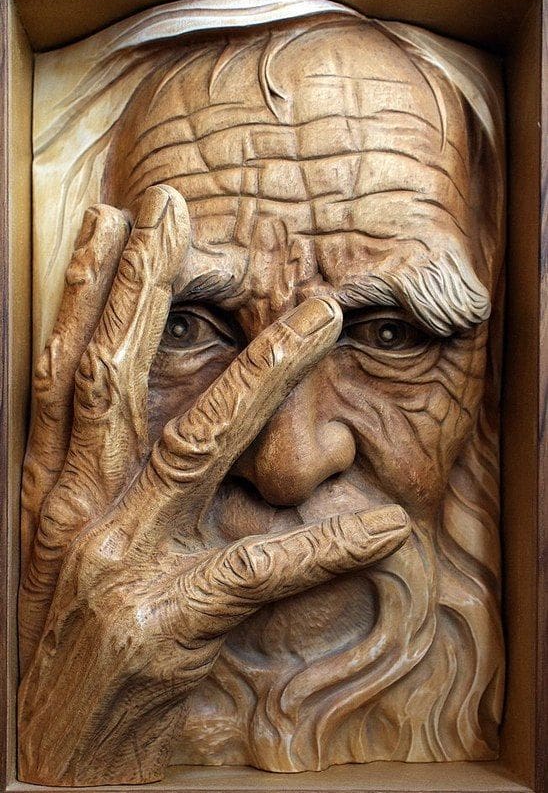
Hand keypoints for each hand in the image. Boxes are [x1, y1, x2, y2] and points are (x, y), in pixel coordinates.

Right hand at [18, 185, 410, 785]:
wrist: (45, 755)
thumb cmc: (64, 647)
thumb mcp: (62, 554)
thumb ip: (96, 485)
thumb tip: (143, 419)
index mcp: (49, 494)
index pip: (63, 374)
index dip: (87, 294)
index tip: (114, 226)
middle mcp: (74, 514)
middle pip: (110, 378)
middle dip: (144, 288)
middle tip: (177, 212)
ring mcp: (116, 566)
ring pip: (194, 443)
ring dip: (260, 373)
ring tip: (317, 316)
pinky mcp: (165, 623)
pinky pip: (258, 569)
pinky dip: (325, 544)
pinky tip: (383, 522)